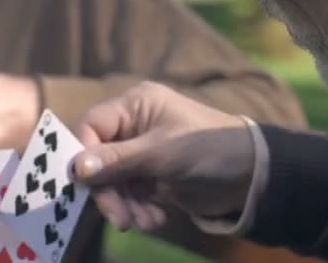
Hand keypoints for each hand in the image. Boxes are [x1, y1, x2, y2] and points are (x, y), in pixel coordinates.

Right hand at [73, 82, 254, 231]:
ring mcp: (141, 152)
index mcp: (135, 105)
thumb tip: (76, 168)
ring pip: (112, 180)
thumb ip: (118, 160)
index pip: (92, 125)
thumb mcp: (161, 153)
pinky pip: (128, 193)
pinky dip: (136, 209)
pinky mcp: (149, 175)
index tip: (86, 183)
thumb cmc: (208, 150)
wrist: (252, 177)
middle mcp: (133, 126)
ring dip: (123, 205)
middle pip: (99, 158)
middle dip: (109, 190)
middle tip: (120, 217)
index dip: (85, 153)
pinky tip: (155, 219)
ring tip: (144, 222)